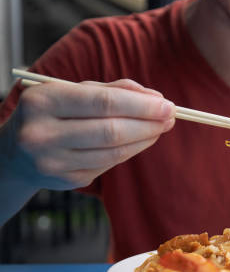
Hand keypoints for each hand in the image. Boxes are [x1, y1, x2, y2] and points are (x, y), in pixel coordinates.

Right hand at [4, 79, 174, 190]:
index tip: (167, 105)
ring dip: (145, 139)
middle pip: (112, 131)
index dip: (141, 105)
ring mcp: (54, 162)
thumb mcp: (74, 91)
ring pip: (115, 152)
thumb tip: (156, 97)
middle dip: (149, 123)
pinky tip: (140, 140)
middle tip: (171, 117)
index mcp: (43, 101)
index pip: (104, 103)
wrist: (17, 151)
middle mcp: (43, 134)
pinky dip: (131, 151)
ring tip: (160, 128)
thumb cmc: (55, 112)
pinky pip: (109, 164)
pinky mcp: (67, 180)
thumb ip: (114, 90)